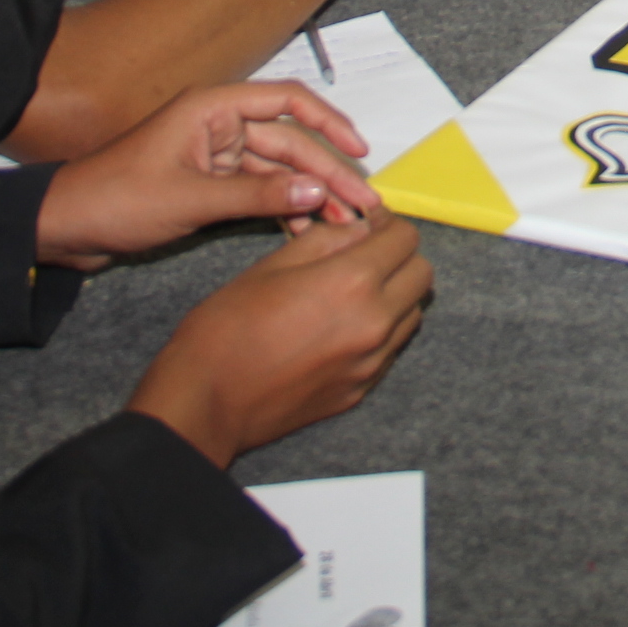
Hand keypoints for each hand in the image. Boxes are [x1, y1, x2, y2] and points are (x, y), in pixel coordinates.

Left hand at [37, 81, 382, 267]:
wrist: (66, 228)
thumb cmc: (115, 200)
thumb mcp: (191, 200)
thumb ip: (257, 196)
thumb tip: (318, 192)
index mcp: (212, 108)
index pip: (287, 101)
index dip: (329, 123)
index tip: (360, 150)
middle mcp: (219, 125)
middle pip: (289, 142)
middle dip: (327, 173)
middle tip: (362, 205)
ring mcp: (215, 155)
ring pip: (279, 171)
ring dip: (310, 195)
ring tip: (342, 224)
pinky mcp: (210, 184)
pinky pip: (259, 191)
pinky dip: (284, 208)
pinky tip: (306, 229)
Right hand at [126, 212, 434, 465]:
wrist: (206, 402)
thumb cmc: (225, 330)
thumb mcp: (271, 264)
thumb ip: (326, 241)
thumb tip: (358, 231)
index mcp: (352, 283)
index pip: (405, 238)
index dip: (388, 225)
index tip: (370, 225)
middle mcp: (373, 323)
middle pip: (421, 274)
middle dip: (398, 257)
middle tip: (365, 254)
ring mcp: (370, 362)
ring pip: (413, 313)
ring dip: (395, 295)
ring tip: (354, 292)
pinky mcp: (361, 389)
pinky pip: (391, 349)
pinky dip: (381, 330)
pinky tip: (342, 327)